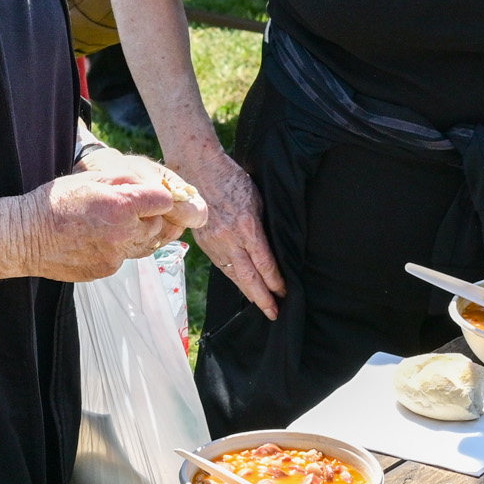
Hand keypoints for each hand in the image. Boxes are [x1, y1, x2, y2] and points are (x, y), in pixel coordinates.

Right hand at [19, 160, 195, 282]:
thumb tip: (153, 187)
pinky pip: (126, 257)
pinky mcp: (107, 270)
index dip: (157, 196)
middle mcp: (123, 236)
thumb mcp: (91, 178)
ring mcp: (115, 258)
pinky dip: (120, 247)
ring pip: (146, 245)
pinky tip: (99, 238)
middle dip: (150, 216)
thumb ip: (126, 182)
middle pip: (159, 225)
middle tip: (129, 208)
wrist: (25, 237)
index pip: (165, 201)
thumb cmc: (55, 202)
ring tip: (116, 223)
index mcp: (121, 208)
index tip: (147, 195)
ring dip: (139, 233)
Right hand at [174, 141, 284, 316]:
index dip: (276, 281)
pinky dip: (234, 279)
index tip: (285, 293)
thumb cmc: (232, 178)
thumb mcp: (258, 199)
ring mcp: (215, 243)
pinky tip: (243, 286)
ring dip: (249, 293)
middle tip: (275, 314)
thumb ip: (263, 225)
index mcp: (247, 227)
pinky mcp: (205, 243)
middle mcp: (230, 240)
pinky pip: (222, 266)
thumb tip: (274, 247)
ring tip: (261, 305)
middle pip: (249, 278)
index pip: (265, 263)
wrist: (199, 169)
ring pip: (234, 276)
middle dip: (263, 299)